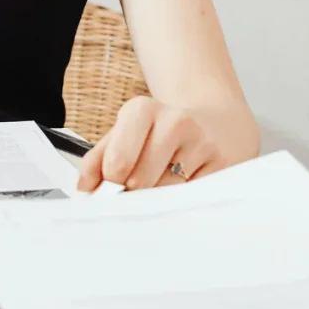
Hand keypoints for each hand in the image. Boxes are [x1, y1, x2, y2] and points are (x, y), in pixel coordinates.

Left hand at [77, 96, 227, 191]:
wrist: (214, 122)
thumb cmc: (156, 134)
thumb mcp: (122, 136)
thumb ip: (96, 160)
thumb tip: (85, 189)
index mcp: (141, 110)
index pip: (117, 163)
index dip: (110, 183)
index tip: (110, 187)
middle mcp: (175, 121)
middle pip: (140, 182)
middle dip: (132, 193)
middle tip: (134, 189)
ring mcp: (202, 141)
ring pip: (165, 193)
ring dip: (157, 198)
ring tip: (161, 181)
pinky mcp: (223, 163)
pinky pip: (190, 197)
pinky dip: (181, 199)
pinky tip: (183, 183)